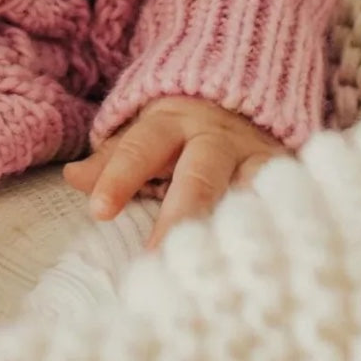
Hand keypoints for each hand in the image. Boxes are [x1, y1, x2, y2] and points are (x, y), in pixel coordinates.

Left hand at [62, 95, 291, 251]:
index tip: (99, 212)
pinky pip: (286, 202)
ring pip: (248, 191)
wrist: (243, 93)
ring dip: (234, 227)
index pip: (139, 148)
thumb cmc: (181, 131)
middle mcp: (214, 138)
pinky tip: (272, 260)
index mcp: (169, 124)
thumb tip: (73, 178)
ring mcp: (255, 157)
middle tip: (161, 258)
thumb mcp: (143, 135)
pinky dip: (279, 226)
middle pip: (198, 176)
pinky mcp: (287, 176)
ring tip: (220, 266)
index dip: (119, 177)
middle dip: (180, 216)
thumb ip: (112, 160)